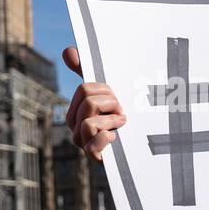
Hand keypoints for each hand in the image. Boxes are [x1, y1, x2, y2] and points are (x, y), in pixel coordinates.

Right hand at [63, 47, 125, 162]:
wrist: (140, 147)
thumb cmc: (121, 117)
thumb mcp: (107, 93)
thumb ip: (86, 72)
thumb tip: (68, 50)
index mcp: (76, 112)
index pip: (85, 89)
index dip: (106, 90)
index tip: (116, 98)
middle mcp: (76, 129)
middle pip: (89, 103)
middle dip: (112, 104)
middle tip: (121, 112)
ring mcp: (84, 144)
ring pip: (89, 122)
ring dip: (112, 120)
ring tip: (122, 123)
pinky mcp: (94, 158)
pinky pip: (92, 146)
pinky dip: (107, 139)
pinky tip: (116, 139)